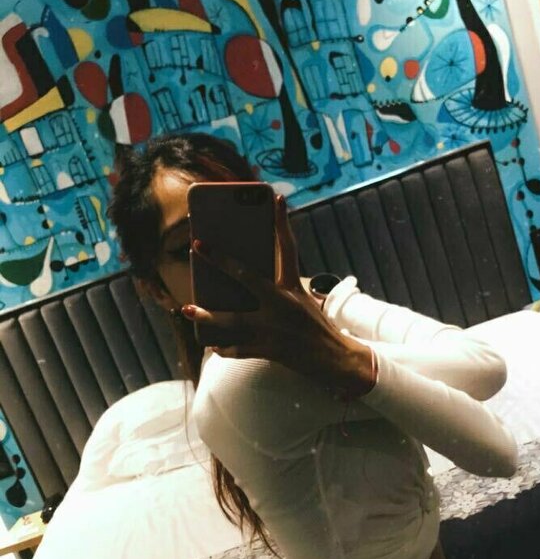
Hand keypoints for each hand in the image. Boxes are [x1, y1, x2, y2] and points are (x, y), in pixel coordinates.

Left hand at [181, 195, 374, 395]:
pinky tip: (212, 345)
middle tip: (197, 246)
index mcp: (292, 288)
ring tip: (187, 309)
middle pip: (247, 278)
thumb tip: (245, 282)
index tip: (278, 198)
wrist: (334, 360)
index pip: (288, 248)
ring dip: (208, 316)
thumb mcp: (301, 300)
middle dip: (220, 261)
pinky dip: (223, 348)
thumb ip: (278, 288)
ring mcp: (273, 329)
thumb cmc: (314, 327)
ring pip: (233, 320)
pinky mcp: (268, 350)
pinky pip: (238, 349)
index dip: (282, 223)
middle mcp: (282, 305)